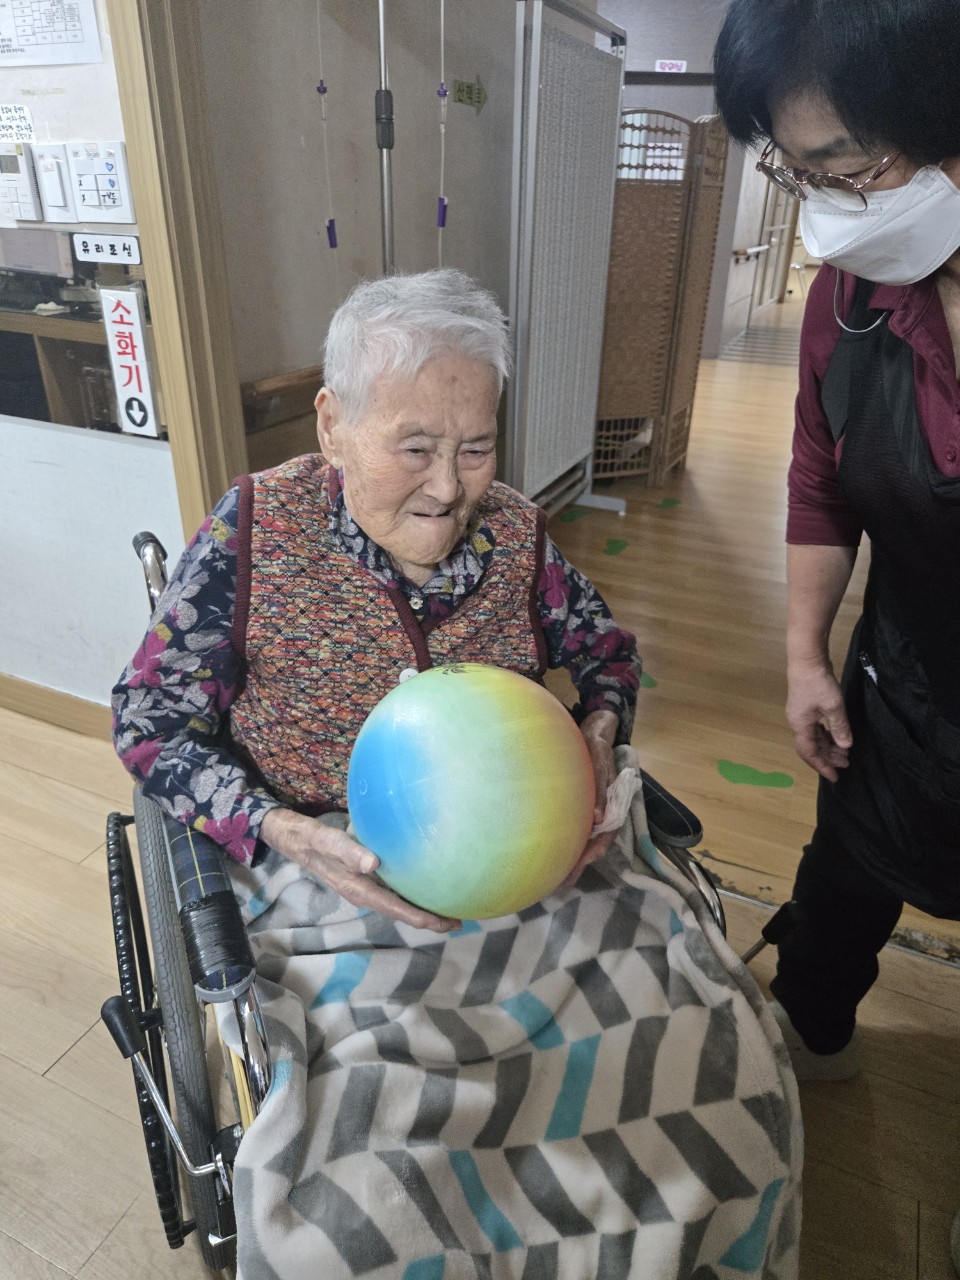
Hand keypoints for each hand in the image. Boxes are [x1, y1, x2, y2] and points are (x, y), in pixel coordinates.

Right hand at [259, 807, 458, 932]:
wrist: (295, 840)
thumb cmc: (313, 839)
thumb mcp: (328, 841)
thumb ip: (348, 851)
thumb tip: (373, 863)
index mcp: (358, 889)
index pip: (396, 908)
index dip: (421, 918)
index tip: (445, 922)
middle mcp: (364, 894)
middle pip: (401, 912)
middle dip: (428, 920)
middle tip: (458, 921)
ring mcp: (365, 889)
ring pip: (398, 905)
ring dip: (421, 910)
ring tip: (448, 910)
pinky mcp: (365, 880)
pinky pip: (393, 893)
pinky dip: (411, 895)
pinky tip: (424, 888)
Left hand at [562, 710, 618, 886]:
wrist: (592, 733)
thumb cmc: (595, 746)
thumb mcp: (599, 759)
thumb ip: (602, 787)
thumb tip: (599, 818)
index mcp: (612, 805)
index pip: (607, 834)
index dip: (595, 851)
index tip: (581, 864)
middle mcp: (602, 813)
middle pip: (593, 845)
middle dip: (578, 866)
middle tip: (559, 886)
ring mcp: (591, 813)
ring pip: (583, 842)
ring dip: (571, 860)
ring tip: (553, 880)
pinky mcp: (580, 810)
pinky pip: (574, 831)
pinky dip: (565, 845)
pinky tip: (551, 854)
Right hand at [786, 663, 852, 781]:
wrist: (806, 659)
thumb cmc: (818, 683)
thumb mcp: (833, 706)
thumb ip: (840, 727)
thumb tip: (845, 746)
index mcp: (800, 725)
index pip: (809, 753)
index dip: (822, 766)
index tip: (835, 777)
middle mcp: (798, 723)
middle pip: (811, 747)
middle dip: (828, 757)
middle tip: (846, 763)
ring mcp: (801, 715)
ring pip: (813, 738)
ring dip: (828, 746)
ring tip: (844, 752)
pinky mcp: (806, 707)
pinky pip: (815, 728)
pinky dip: (826, 735)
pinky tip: (836, 736)